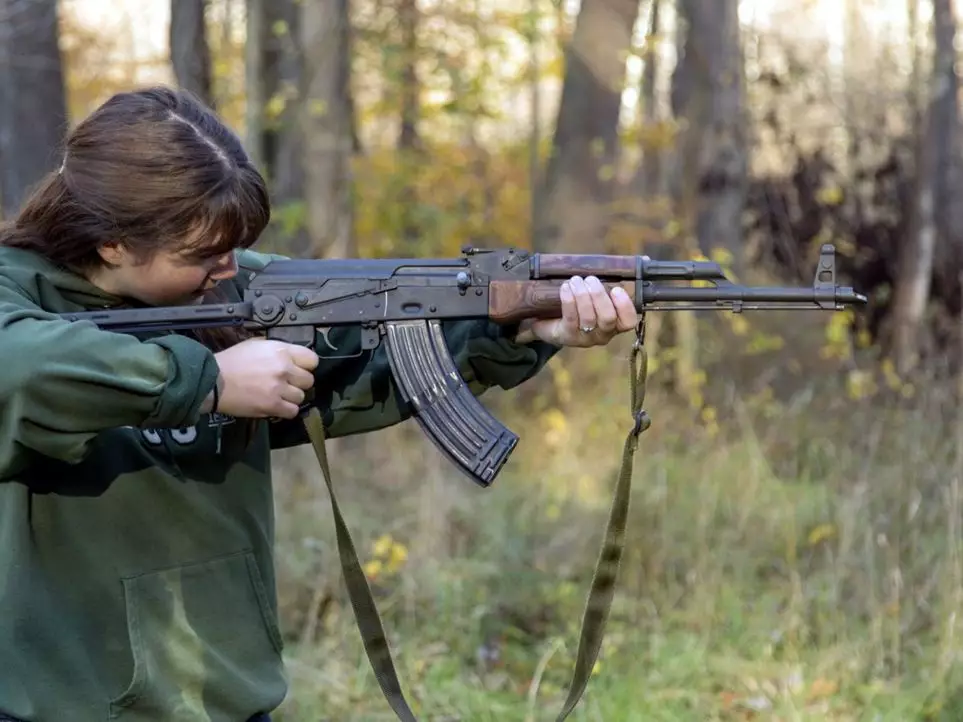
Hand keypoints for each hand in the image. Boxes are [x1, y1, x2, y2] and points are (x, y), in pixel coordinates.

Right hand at [207, 338, 318, 418]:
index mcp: (281, 351)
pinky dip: (286, 410)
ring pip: (301, 396)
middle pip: (309, 380)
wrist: (214, 381)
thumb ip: (276, 350)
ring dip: (291, 397)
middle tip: (286, 384)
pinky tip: (276, 405)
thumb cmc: (231, 362)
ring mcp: (279, 388)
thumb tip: (290, 356)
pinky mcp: (272, 405)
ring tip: (278, 395)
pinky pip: (293, 411)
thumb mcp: (255, 345)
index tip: (299, 370)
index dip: (306, 366)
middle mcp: (283, 368)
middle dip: (298, 383)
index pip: (312, 360)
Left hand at [515, 275, 637, 346]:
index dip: (625, 307)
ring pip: (589, 318)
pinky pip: (571, 319)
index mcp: (616, 323)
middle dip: (599, 296)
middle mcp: (603, 334)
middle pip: (608, 319)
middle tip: (590, 279)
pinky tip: (565, 288)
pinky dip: (569, 301)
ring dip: (582, 296)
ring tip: (575, 280)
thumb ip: (618, 277)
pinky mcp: (567, 336)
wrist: (551, 319)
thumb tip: (646, 261)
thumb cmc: (582, 302)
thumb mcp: (600, 291)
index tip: (616, 289)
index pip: (628, 322)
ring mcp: (585, 337)